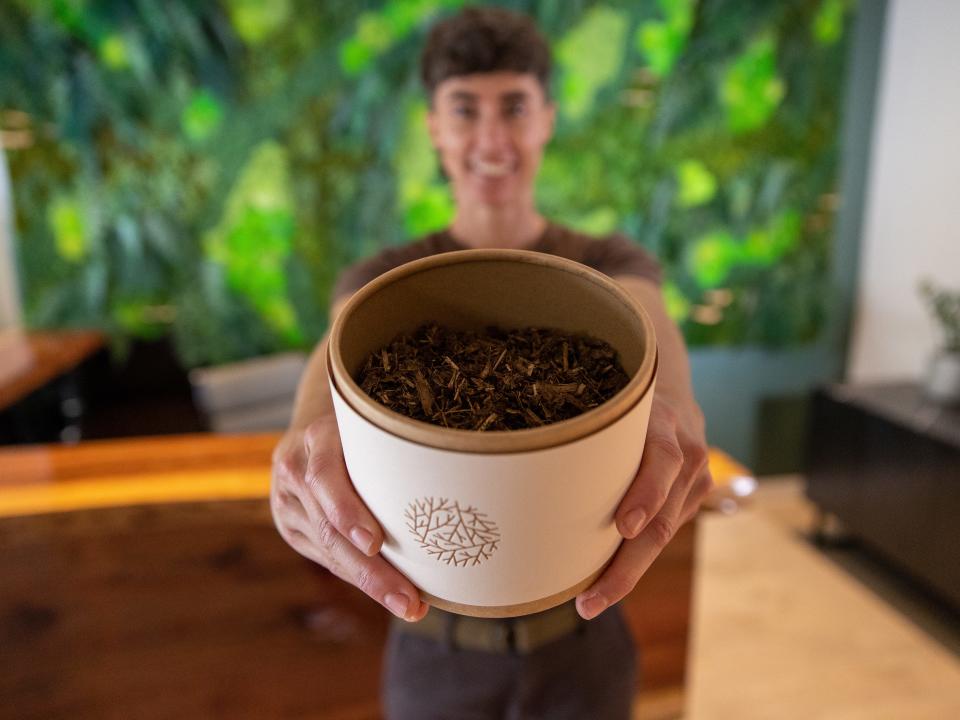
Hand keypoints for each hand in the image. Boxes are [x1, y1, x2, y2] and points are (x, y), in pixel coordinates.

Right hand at [270, 415, 429, 621]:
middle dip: (370, 571)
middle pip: (328, 528)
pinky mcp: (290, 525)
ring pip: (328, 550)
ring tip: (409, 605)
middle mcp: (293, 467)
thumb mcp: (375, 424)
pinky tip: (386, 591)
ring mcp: (286, 499)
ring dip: (370, 582)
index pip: (323, 476)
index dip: (347, 511)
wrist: (318, 425)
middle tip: (408, 601)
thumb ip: (397, 448)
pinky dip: (357, 575)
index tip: (375, 544)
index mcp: (317, 435)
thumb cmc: (366, 427)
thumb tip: (455, 486)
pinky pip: (326, 557)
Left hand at [575, 392, 713, 619]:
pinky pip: (665, 532)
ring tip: (591, 601)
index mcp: (663, 422)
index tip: (623, 526)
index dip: (647, 494)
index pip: (664, 459)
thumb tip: (525, 454)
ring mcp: (696, 479)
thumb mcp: (614, 404)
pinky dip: (636, 558)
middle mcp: (688, 452)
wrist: (675, 397)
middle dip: (626, 566)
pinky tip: (607, 580)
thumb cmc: (625, 406)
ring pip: (663, 534)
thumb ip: (590, 427)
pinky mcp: (695, 498)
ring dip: (627, 572)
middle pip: (662, 519)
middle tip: (590, 600)